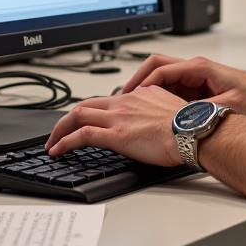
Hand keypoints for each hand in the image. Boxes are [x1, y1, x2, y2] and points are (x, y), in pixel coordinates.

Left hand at [44, 85, 183, 164]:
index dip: (92, 110)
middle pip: (86, 104)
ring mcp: (118, 117)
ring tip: (52, 142)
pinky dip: (65, 142)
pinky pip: (81, 135)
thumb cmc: (188, 126)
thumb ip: (155, 110)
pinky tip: (58, 151)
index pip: (107, 99)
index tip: (87, 120)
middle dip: (67, 118)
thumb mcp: (169, 109)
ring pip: (78, 115)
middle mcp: (125, 102)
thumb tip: (153, 120)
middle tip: (59, 130)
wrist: (192, 131)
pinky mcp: (115, 135)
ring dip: (60, 129)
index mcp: (139, 95)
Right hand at [122, 54, 245, 116]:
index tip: (129, 95)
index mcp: (199, 68)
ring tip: (132, 107)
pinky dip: (157, 97)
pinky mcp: (197, 86)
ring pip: (161, 78)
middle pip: (156, 67)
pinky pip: (170, 88)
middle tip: (124, 98)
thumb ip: (203, 112)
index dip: (142, 82)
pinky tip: (151, 112)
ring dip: (146, 90)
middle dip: (138, 80)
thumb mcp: (228, 107)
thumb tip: (182, 120)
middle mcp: (194, 68)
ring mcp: (195, 76)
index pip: (160, 68)